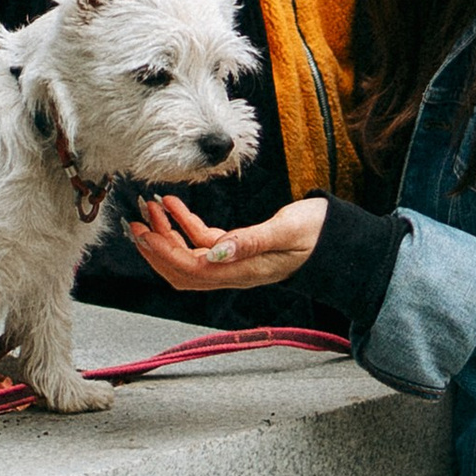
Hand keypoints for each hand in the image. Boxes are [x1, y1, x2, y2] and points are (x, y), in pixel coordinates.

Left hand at [127, 191, 326, 293]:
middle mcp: (233, 271)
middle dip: (155, 248)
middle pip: (181, 269)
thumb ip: (251, 241)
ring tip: (150, 208)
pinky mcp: (239, 247)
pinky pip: (203, 241)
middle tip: (136, 222)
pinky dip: (184, 224)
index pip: (191, 269)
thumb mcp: (286, 231)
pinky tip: (174, 205)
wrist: (339, 241)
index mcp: (242, 271)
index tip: (144, 233)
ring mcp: (234, 261)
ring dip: (166, 234)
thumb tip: (216, 252)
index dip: (164, 254)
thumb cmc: (317, 234)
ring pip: (188, 254)